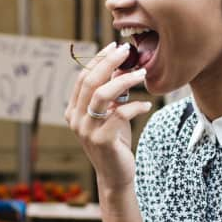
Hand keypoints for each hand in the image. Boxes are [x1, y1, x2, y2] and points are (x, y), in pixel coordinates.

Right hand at [64, 41, 150, 192]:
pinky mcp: (101, 141)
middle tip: (127, 51)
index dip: (99, 59)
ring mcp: (86, 130)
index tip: (115, 47)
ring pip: (102, 95)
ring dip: (124, 80)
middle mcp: (76, 119)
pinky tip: (146, 105)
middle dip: (109, 62)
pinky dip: (135, 106)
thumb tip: (122, 65)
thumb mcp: (112, 113)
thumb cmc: (115, 141)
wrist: (116, 174)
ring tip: (141, 74)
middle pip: (90, 81)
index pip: (83, 77)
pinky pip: (119, 115)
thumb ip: (113, 93)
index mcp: (74, 109)